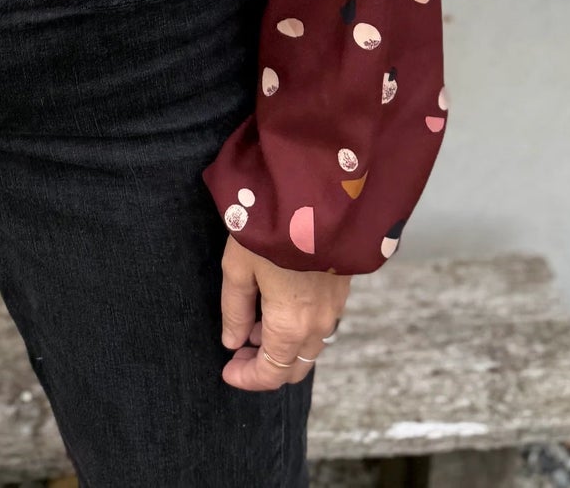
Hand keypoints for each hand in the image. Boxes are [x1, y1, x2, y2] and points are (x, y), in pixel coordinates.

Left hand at [218, 239, 349, 390]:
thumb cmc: (271, 226)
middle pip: (294, 367)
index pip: (271, 373)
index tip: (227, 370)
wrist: (317, 191)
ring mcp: (335, 307)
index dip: (247, 378)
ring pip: (310, 347)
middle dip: (265, 367)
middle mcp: (318, 325)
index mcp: (290, 326)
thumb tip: (233, 342)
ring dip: (283, 347)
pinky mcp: (342, 288)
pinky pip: (322, 325)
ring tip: (255, 323)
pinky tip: (279, 306)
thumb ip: (235, 310)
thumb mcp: (239, 266)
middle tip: (239, 352)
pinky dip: (299, 329)